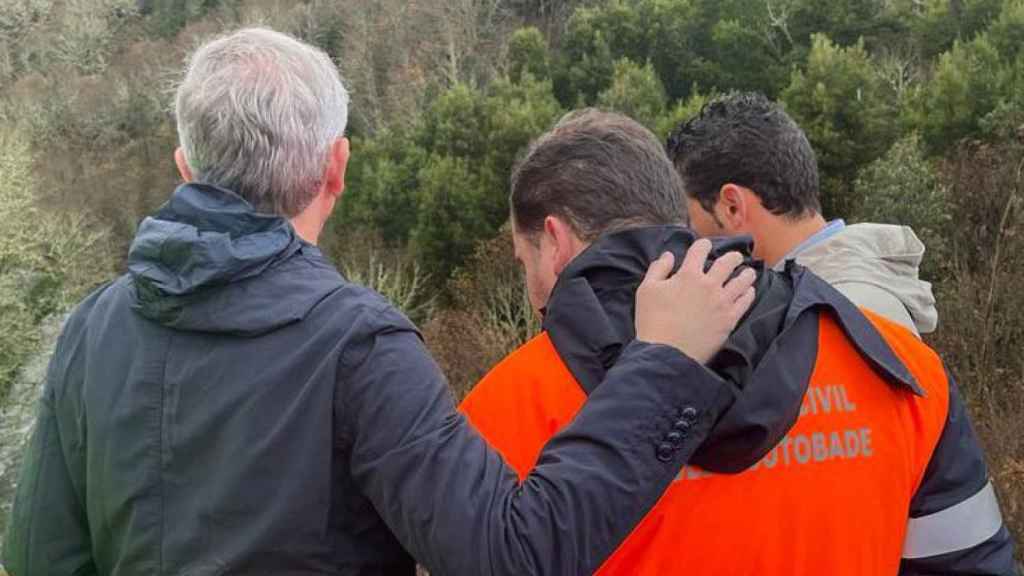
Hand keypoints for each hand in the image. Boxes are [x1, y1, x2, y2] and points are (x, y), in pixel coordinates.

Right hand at [635, 239, 755, 363]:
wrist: (666, 353)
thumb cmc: (652, 320)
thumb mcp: (646, 290)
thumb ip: (658, 269)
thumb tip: (669, 256)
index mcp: (688, 275)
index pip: (699, 250)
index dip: (702, 245)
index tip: (704, 246)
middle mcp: (709, 285)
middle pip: (727, 262)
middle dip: (732, 256)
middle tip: (735, 257)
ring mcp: (722, 302)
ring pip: (742, 281)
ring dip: (746, 274)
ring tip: (749, 272)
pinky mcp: (729, 320)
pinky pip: (745, 302)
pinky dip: (749, 294)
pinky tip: (749, 292)